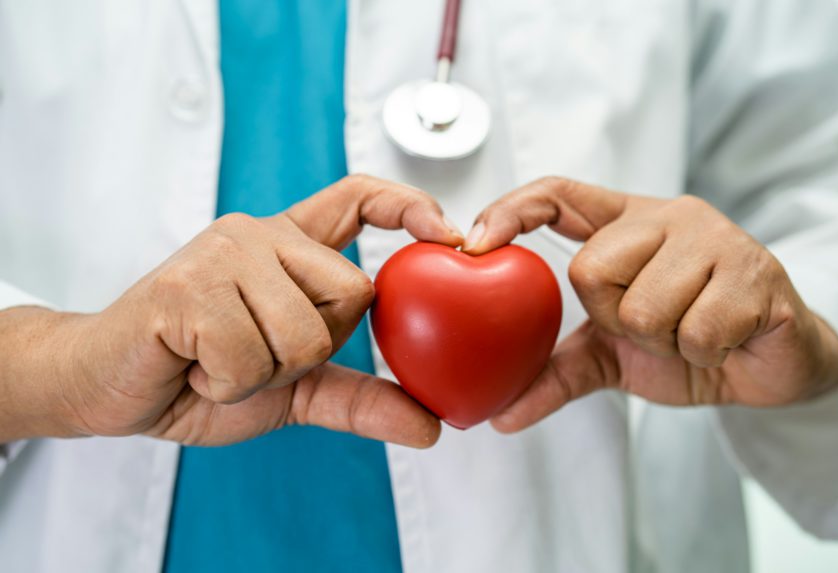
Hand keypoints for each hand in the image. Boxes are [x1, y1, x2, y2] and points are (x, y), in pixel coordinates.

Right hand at [0, 175, 462, 446]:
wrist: (109, 386)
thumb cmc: (200, 373)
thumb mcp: (293, 388)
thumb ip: (359, 397)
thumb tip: (431, 425)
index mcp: (287, 246)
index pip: (358, 197)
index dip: (408, 205)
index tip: (449, 233)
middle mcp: (260, 235)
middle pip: (353, 294)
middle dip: (311, 350)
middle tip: (254, 353)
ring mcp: (223, 254)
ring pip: (305, 333)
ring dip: (264, 373)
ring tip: (217, 358)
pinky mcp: (186, 287)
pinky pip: (251, 356)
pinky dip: (226, 383)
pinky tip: (193, 364)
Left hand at [463, 177, 837, 431]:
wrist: (766, 367)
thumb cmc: (685, 344)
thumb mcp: (610, 356)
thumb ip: (555, 374)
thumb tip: (498, 415)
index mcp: (625, 223)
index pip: (557, 193)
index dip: (512, 209)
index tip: (474, 243)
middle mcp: (667, 217)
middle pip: (591, 269)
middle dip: (613, 319)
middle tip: (648, 326)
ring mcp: (716, 238)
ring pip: (644, 306)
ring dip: (663, 341)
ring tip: (689, 332)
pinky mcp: (758, 272)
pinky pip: (698, 328)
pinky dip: (703, 352)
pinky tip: (722, 340)